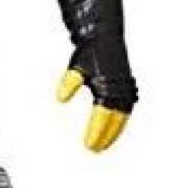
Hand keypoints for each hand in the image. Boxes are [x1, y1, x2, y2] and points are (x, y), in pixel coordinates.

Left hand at [55, 36, 136, 152]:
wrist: (105, 37)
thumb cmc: (90, 52)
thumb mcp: (76, 68)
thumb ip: (69, 83)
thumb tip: (60, 97)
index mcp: (108, 87)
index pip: (102, 116)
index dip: (96, 132)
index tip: (88, 144)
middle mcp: (120, 90)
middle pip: (115, 122)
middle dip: (105, 137)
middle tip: (94, 149)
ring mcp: (125, 90)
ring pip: (122, 119)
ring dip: (114, 133)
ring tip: (103, 145)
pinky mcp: (127, 89)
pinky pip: (125, 112)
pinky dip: (119, 123)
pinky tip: (112, 130)